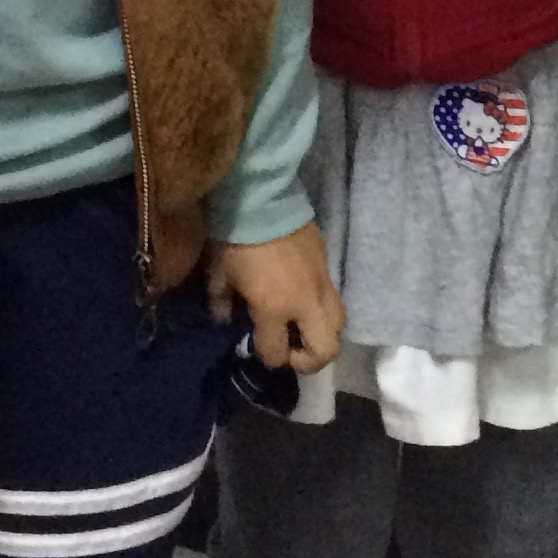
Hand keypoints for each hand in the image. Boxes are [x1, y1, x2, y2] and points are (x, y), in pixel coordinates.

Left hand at [208, 223, 342, 372]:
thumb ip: (221, 303)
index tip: (257, 346)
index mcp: (274, 307)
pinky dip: (320, 308)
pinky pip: (333, 298)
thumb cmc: (236, 239)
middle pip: (326, 349)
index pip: (277, 354)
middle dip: (308, 360)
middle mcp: (304, 301)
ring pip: (338, 324)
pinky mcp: (327, 264)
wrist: (263, 197)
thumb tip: (224, 320)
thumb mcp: (219, 274)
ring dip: (320, 334)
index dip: (267, 357)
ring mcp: (322, 282)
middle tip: (290, 349)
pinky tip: (300, 297)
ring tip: (300, 326)